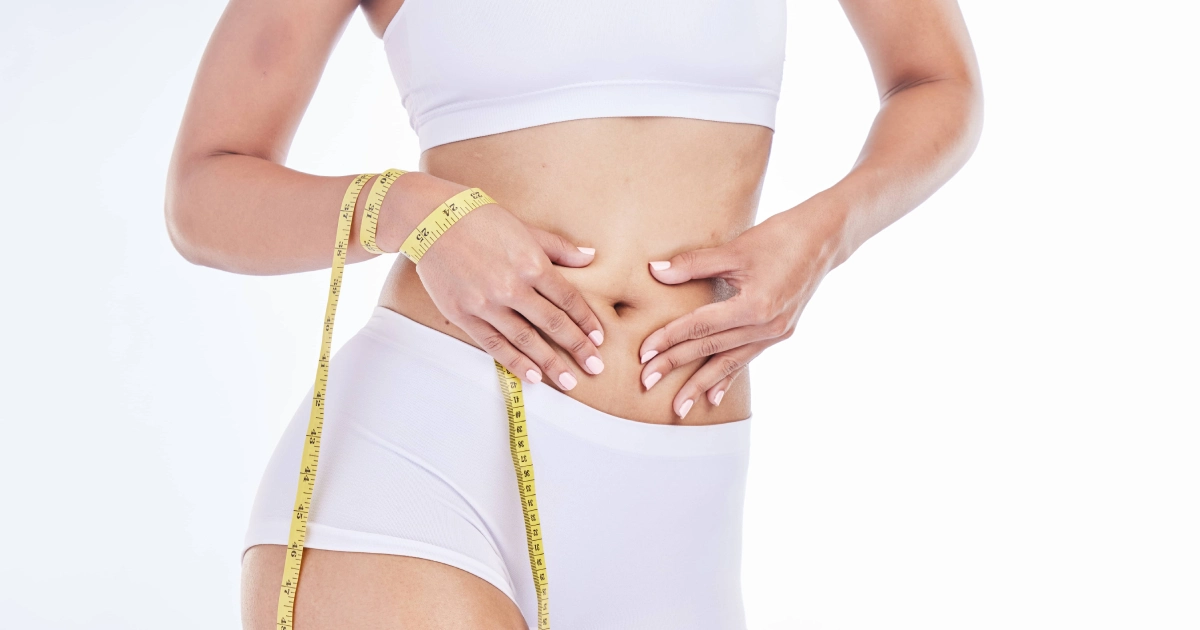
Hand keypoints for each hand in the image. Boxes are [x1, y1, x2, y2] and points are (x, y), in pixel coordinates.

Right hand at [415, 192, 605, 390]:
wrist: (431, 220)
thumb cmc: (481, 219)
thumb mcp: (525, 228)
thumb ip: (558, 248)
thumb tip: (590, 256)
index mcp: (531, 263)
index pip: (567, 299)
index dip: (586, 321)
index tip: (599, 339)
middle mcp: (511, 286)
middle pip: (552, 323)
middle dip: (577, 347)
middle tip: (595, 368)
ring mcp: (486, 303)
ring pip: (526, 340)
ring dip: (550, 363)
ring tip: (569, 381)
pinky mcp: (463, 314)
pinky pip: (494, 344)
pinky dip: (515, 362)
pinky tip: (532, 376)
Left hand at [637, 202, 845, 418]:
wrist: (824, 240)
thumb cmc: (780, 237)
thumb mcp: (735, 248)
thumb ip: (694, 263)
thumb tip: (655, 272)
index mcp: (753, 305)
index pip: (701, 327)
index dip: (669, 339)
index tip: (643, 353)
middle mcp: (765, 326)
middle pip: (711, 350)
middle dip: (676, 367)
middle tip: (646, 382)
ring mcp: (774, 333)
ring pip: (729, 363)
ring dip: (700, 385)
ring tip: (678, 407)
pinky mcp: (779, 333)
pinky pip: (746, 359)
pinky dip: (728, 377)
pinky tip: (713, 397)